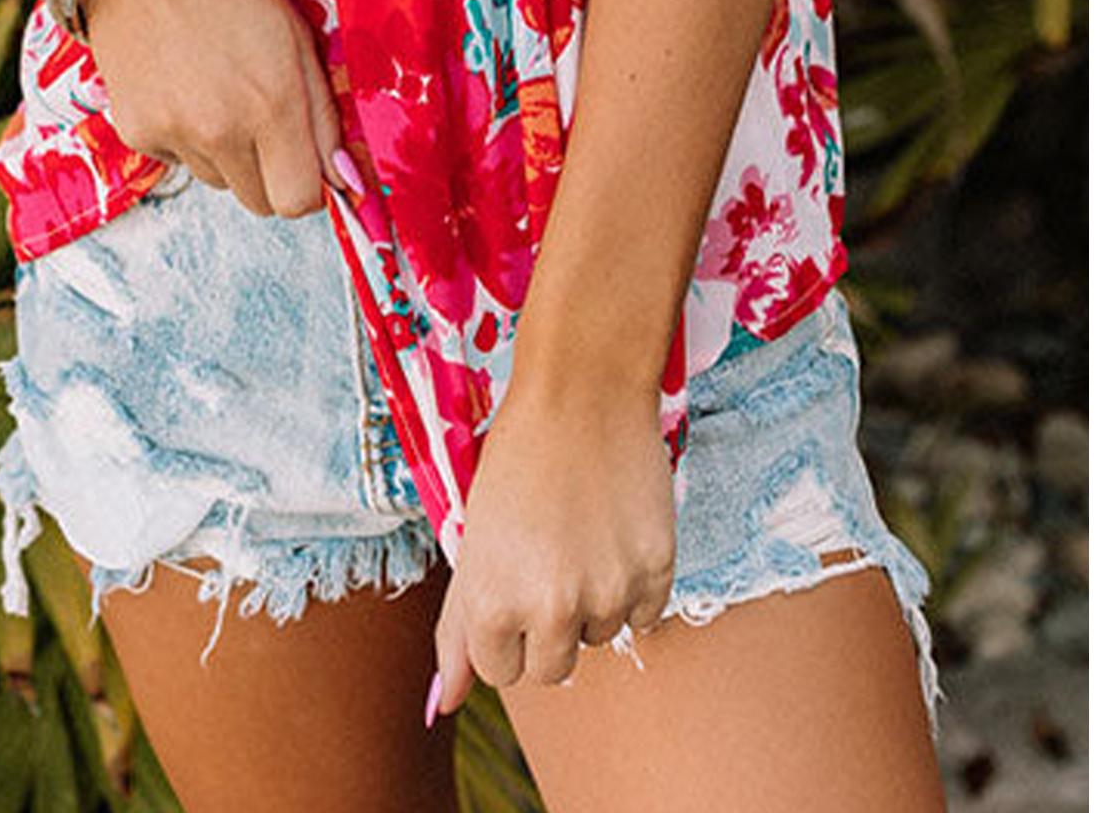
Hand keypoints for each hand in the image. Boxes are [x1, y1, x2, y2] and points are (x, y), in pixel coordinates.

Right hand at [80, 0, 353, 217]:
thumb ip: (324, 115)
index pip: (300, 200)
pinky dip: (187, 138)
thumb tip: (344, 180)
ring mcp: (173, 134)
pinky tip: (184, 87)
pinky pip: (179, 162)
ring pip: (221, 182)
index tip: (306, 158)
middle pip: (261, 203)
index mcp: (273, 102)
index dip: (309, 183)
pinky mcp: (136, 133)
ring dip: (229, 154)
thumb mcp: (298, 37)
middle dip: (272, 173)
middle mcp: (221, 129)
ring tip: (219, 90)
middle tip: (264, 118)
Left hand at [431, 375, 676, 713]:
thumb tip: (442, 703)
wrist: (582, 396)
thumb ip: (458, 629)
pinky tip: (614, 533)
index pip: (500, 671)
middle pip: (552, 669)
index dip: (503, 624)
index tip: (510, 580)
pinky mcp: (656, 573)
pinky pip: (644, 616)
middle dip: (546, 628)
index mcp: (493, 605)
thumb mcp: (474, 543)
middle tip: (546, 560)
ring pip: (599, 638)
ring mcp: (609, 594)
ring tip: (579, 534)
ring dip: (591, 602)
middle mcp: (551, 611)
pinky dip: (632, 585)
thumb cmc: (515, 463)